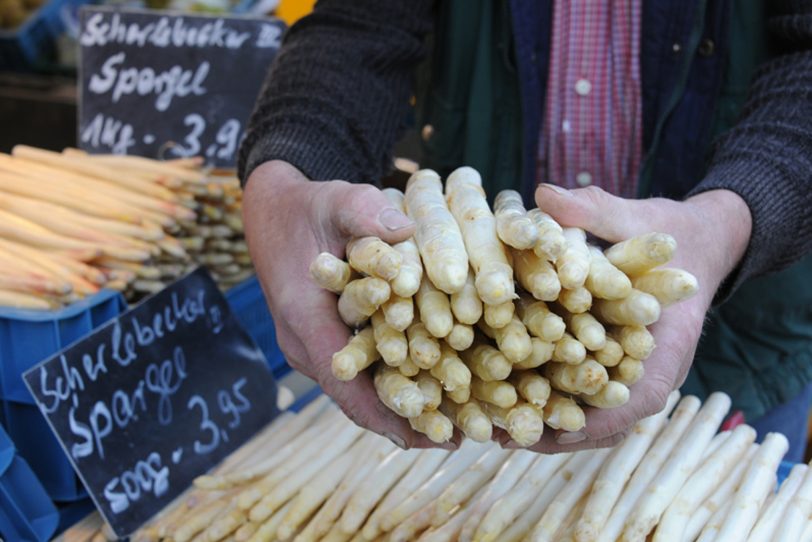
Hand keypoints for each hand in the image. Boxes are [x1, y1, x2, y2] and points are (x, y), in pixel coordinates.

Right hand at [242, 161, 449, 448]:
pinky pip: (358, 373)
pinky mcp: (326, 340)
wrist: (272, 210)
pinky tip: (430, 395)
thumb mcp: (336, 200)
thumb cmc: (307, 207)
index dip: (389, 412)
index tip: (432, 434)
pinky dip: (391, 386)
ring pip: (358, 390)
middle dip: (405, 420)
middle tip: (456, 438)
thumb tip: (406, 230)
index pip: (345, 383)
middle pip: (356, 397)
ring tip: (451, 428)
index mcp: (304, 319)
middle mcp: (305, 344)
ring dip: (401, 410)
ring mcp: (313, 346)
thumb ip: (366, 212)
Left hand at [506, 184, 751, 452]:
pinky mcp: (601, 359)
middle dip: (553, 430)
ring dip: (541, 420)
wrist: (689, 243)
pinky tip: (497, 392)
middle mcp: (643, 372)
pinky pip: (572, 387)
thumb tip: (544, 194)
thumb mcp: (639, 219)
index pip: (635, 404)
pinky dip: (541, 394)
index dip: (590, 422)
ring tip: (492, 429)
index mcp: (666, 350)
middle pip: (600, 418)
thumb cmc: (670, 234)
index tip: (547, 429)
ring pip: (583, 409)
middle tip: (502, 436)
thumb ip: (597, 211)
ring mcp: (622, 371)